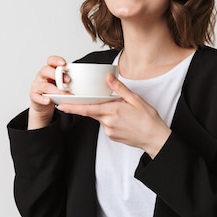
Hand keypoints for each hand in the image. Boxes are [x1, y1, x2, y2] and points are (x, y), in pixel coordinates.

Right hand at [28, 55, 68, 128]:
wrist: (44, 103)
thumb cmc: (55, 90)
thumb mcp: (62, 83)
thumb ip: (69, 78)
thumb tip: (88, 78)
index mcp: (50, 69)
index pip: (51, 60)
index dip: (56, 60)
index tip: (64, 63)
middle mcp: (42, 75)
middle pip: (46, 70)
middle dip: (57, 75)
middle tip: (68, 81)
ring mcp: (37, 85)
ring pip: (44, 85)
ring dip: (55, 90)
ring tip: (63, 94)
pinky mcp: (34, 95)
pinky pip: (36, 96)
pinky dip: (43, 98)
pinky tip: (49, 100)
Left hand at [57, 74, 171, 157]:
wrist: (155, 138)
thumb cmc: (148, 119)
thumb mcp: (136, 99)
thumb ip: (120, 89)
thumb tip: (108, 77)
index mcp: (113, 111)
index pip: (87, 108)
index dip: (73, 107)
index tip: (61, 105)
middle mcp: (108, 122)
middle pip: (92, 112)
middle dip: (85, 107)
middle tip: (86, 102)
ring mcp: (109, 131)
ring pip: (100, 118)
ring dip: (105, 113)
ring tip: (123, 113)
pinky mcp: (112, 136)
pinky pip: (106, 125)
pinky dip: (110, 120)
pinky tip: (123, 120)